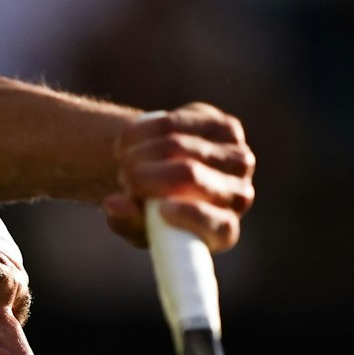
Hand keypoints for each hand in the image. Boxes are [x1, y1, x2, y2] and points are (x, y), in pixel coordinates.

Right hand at [103, 103, 256, 252]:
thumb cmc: (150, 212)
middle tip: (123, 176)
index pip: (220, 225)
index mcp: (223, 231)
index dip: (192, 215)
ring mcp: (237, 159)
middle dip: (146, 173)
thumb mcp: (136, 225)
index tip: (162, 208)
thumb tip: (115, 204)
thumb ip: (126, 221)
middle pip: (190, 175)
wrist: (165, 176)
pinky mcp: (227, 130)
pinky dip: (144, 130)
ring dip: (140, 151)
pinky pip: (177, 123)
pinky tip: (129, 141)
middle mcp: (239, 196)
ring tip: (123, 160)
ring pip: (178, 145)